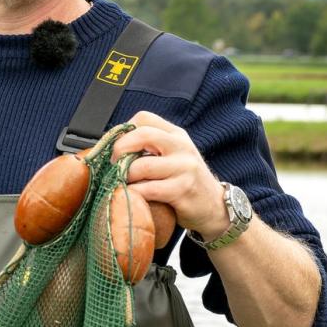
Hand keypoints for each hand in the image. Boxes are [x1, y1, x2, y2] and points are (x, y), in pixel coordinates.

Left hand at [111, 111, 228, 237]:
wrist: (215, 207)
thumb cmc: (184, 181)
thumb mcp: (172, 156)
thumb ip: (148, 148)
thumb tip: (111, 147)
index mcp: (176, 134)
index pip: (143, 118)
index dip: (123, 131)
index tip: (117, 148)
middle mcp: (181, 147)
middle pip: (142, 135)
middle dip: (120, 150)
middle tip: (113, 165)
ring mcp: (184, 168)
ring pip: (141, 166)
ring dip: (124, 177)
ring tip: (123, 184)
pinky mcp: (182, 190)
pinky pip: (147, 189)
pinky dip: (133, 193)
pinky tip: (132, 197)